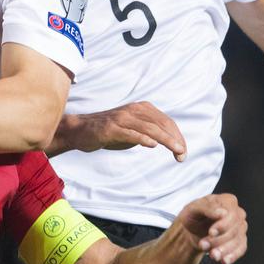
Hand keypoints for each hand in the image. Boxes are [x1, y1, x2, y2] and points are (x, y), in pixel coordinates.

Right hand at [56, 102, 186, 161]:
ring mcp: (122, 118)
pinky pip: (130, 133)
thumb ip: (149, 132)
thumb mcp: (133, 130)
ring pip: (150, 128)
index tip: (183, 150)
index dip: (177, 135)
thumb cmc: (109, 131)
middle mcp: (133, 110)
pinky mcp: (111, 128)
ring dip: (166, 140)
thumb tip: (167, 141)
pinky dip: (143, 138)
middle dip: (175, 140)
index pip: (166, 121)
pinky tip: (152, 144)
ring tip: (177, 151)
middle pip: (161, 124)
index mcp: (141, 108)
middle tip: (183, 155)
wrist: (80, 130)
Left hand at [175, 193, 246, 263]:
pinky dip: (232, 256)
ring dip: (223, 250)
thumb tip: (222, 213)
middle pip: (234, 230)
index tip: (211, 233)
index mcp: (227, 201)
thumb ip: (207, 208)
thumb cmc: (193, 215)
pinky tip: (223, 261)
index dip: (222, 225)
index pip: (231, 214)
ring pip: (237, 241)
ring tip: (211, 255)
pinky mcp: (240, 240)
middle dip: (218, 240)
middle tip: (203, 245)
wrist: (192, 230)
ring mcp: (240, 227)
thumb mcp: (193, 209)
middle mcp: (237, 213)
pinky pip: (240, 249)